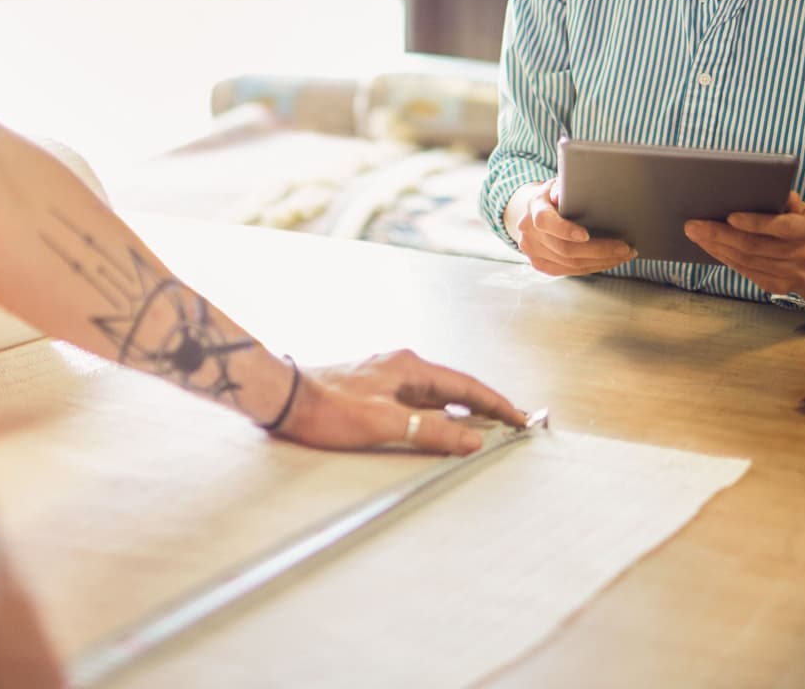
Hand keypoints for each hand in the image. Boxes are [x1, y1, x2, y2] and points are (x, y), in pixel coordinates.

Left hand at [274, 349, 527, 455]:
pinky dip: (437, 413)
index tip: (521, 419)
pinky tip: (439, 426)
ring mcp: (386, 375)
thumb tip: (474, 440)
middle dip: (484, 407)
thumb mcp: (385, 425)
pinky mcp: (372, 388)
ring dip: (461, 411)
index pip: (465, 386)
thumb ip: (432, 432)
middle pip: (454, 387)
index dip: (496, 404)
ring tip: (484, 429)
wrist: (283, 397)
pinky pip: (418, 399)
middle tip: (512, 426)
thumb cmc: (329, 409)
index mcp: (409, 367)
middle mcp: (401, 365)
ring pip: (435, 394)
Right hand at [508, 178, 635, 276]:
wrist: (533, 212)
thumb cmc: (554, 196)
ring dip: (601, 261)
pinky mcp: (541, 265)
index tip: (587, 235)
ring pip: (570, 264)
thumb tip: (561, 194)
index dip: (565, 230)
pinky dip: (593, 267)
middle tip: (625, 248)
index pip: (544, 222)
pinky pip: (570, 271)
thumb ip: (562, 188)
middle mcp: (529, 233)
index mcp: (533, 209)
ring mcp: (533, 252)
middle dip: (599, 250)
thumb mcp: (558, 185)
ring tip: (624, 255)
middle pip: (564, 249)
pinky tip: (610, 261)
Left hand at [684, 191, 804, 295]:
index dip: (755, 222)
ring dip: (716, 247)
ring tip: (695, 234)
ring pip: (746, 261)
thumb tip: (776, 191)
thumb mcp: (802, 208)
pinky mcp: (780, 287)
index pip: (782, 226)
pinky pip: (746, 272)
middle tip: (693, 225)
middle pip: (755, 246)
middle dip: (720, 235)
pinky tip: (709, 246)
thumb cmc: (800, 223)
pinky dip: (724, 258)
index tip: (729, 216)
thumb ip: (788, 200)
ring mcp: (794, 275)